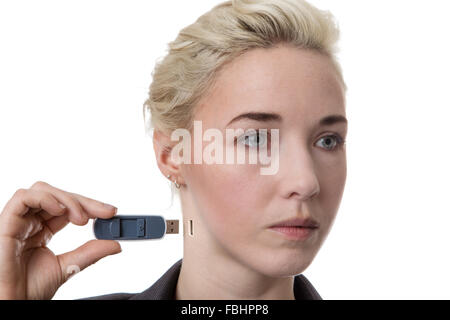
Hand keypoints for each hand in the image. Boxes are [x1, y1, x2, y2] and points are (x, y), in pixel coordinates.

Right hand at [0, 181, 121, 299]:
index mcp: (42, 230)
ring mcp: (18, 221)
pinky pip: (23, 197)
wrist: (11, 305)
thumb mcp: (69, 267)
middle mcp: (30, 222)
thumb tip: (115, 243)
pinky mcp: (6, 223)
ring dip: (68, 199)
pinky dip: (45, 198)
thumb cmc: (29, 289)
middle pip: (59, 196)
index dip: (90, 205)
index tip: (111, 212)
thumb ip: (90, 253)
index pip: (68, 207)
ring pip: (43, 191)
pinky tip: (61, 210)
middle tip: (104, 213)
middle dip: (84, 201)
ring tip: (82, 219)